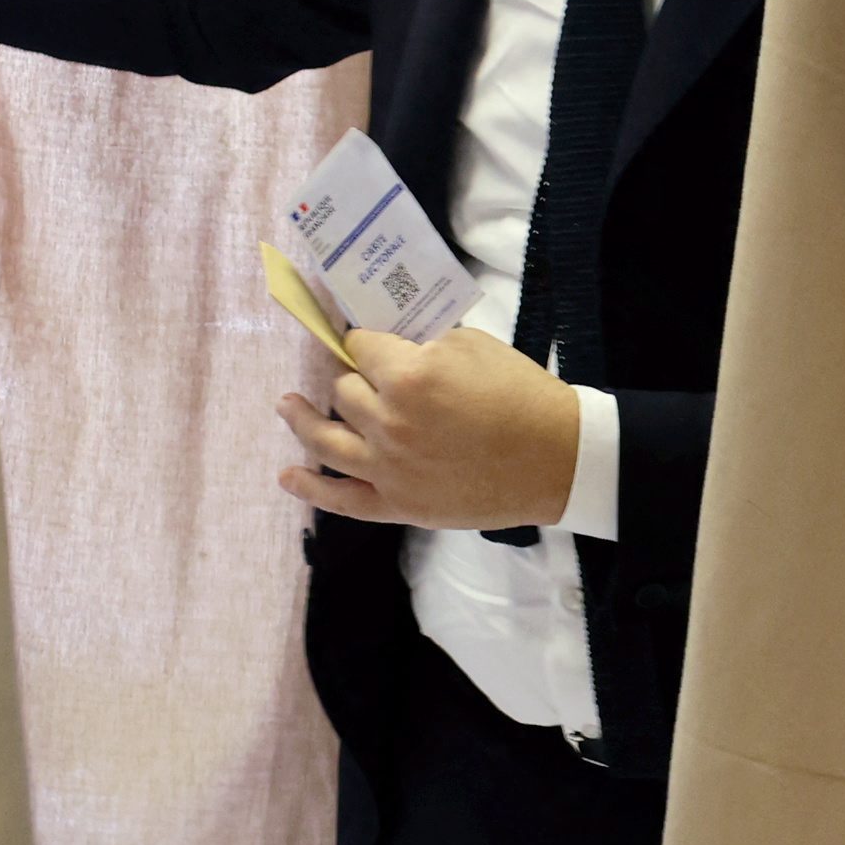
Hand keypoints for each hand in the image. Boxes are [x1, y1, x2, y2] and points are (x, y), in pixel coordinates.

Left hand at [278, 329, 583, 532]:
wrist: (556, 458)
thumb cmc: (520, 394)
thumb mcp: (472, 346)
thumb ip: (423, 343)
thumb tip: (389, 342)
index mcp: (408, 376)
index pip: (361, 347)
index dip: (363, 341)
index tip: (364, 340)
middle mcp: (388, 421)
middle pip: (344, 389)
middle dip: (353, 377)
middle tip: (363, 375)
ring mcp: (387, 467)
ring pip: (325, 438)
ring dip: (301, 418)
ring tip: (287, 405)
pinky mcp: (397, 504)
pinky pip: (342, 499)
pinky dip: (311, 488)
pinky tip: (288, 476)